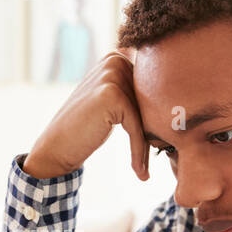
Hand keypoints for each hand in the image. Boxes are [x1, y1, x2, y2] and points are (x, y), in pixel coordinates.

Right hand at [22, 51, 150, 180]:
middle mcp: (115, 61)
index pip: (153, 89)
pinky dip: (139, 151)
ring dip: (147, 144)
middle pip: (152, 101)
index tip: (161, 144)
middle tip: (156, 157)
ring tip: (144, 168)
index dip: (157, 117)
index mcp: (117, 59)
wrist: (57, 145)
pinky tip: (140, 172)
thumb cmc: (87, 128)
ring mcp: (112, 75)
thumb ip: (135, 91)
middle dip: (153, 130)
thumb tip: (175, 94)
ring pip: (147, 115)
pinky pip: (137, 126)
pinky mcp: (111, 94)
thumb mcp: (113, 102)